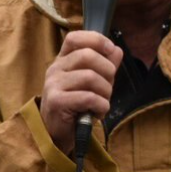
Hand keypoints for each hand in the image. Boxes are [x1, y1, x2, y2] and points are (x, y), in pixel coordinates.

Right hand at [40, 31, 122, 154]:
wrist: (57, 134)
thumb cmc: (76, 106)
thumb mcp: (92, 84)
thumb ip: (104, 66)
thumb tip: (117, 50)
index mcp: (63, 60)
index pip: (75, 38)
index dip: (95, 39)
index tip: (110, 49)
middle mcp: (55, 69)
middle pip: (88, 55)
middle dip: (107, 71)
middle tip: (108, 87)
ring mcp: (54, 84)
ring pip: (90, 77)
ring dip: (105, 92)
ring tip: (102, 102)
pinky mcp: (56, 101)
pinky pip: (88, 97)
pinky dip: (101, 106)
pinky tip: (98, 112)